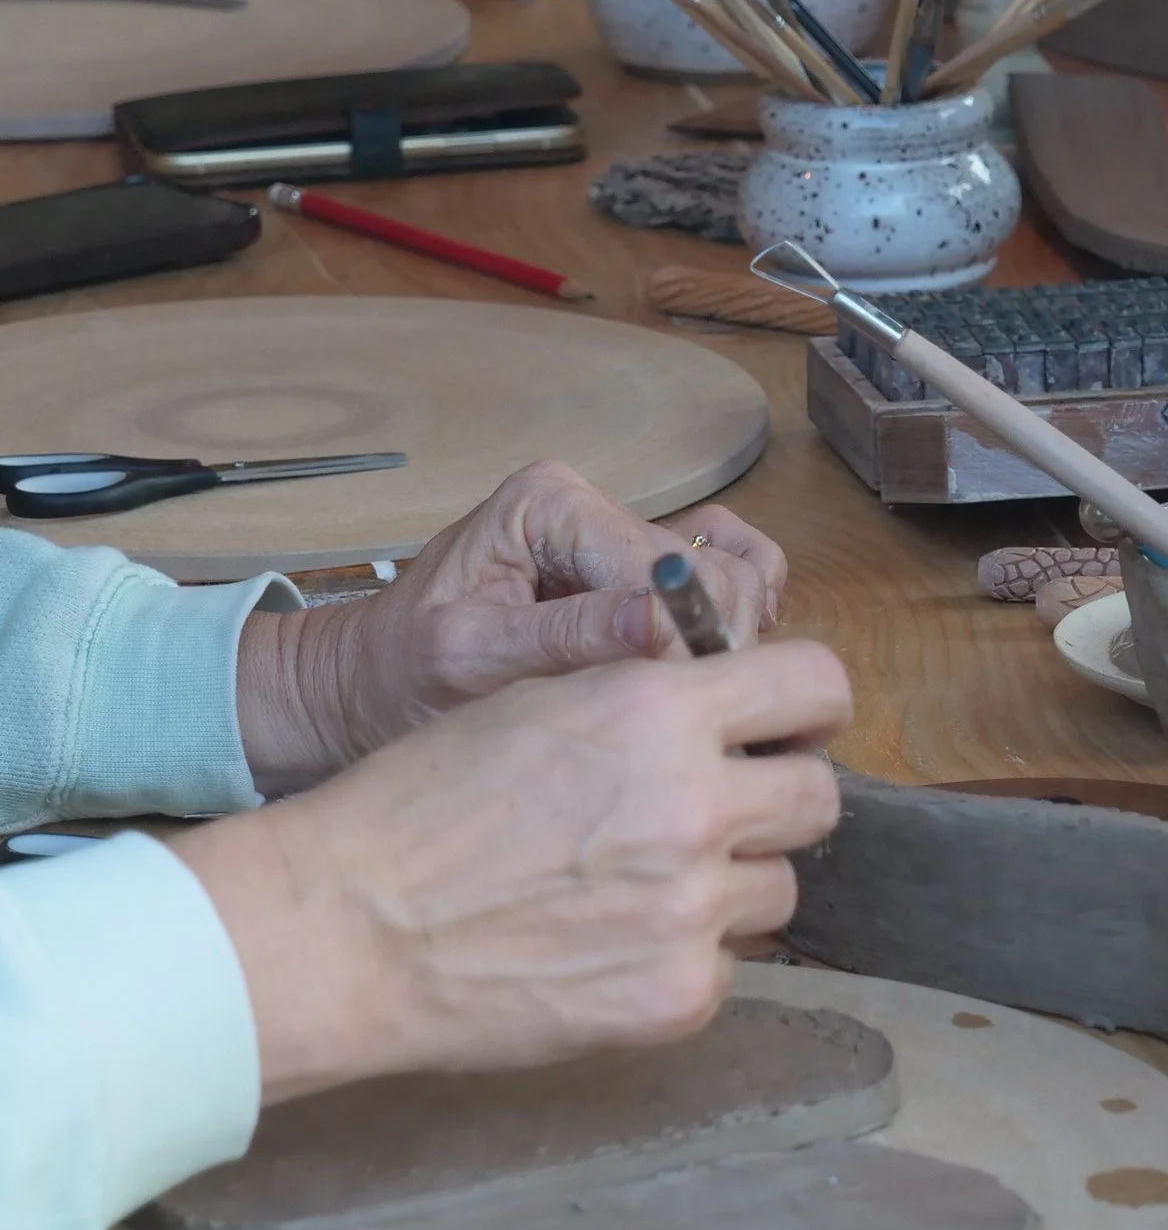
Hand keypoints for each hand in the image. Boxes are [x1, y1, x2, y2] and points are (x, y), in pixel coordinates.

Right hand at [176, 642, 852, 1101]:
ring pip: (778, 887)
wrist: (346, 929)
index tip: (786, 729)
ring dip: (729, 886)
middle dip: (773, 801)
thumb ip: (653, 704)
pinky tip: (606, 948)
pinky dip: (682, 960)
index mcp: (660, 711)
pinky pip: (729, 966)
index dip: (806, 707)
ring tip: (635, 889)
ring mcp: (692, 909)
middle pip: (818, 796)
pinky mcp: (678, 995)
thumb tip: (733, 712)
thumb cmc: (421, 809)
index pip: (819, 684)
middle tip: (709, 818)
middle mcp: (694, 805)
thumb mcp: (541, 703)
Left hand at [237, 460, 788, 792]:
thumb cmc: (397, 676)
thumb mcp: (469, 660)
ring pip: (742, 574)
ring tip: (693, 705)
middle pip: (719, 570)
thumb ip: (567, 638)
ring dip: (735, 642)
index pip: (669, 567)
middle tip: (685, 724)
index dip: (687, 644)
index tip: (674, 715)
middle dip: (716, 649)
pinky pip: (736, 579)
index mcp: (552, 504)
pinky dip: (739, 628)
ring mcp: (625, 538)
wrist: (362, 688)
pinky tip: (703, 680)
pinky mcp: (644, 574)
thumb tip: (667, 628)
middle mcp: (598, 507)